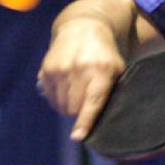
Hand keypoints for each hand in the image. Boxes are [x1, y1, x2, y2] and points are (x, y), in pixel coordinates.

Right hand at [37, 18, 125, 140]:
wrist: (84, 28)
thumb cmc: (105, 57)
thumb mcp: (117, 71)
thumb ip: (110, 94)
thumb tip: (98, 123)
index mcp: (101, 72)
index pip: (92, 102)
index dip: (84, 122)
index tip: (78, 137)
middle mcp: (79, 69)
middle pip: (74, 109)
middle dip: (79, 113)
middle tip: (86, 103)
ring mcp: (61, 69)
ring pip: (61, 105)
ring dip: (68, 106)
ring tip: (77, 91)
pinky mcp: (47, 69)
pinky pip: (50, 97)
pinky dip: (57, 98)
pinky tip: (66, 85)